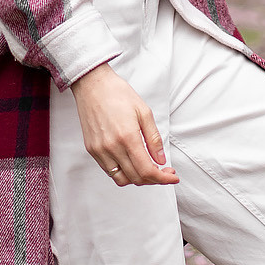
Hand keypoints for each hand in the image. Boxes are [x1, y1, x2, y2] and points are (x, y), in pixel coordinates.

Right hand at [69, 64, 177, 186]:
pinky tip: (131, 162)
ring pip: (122, 179)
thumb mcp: (144, 112)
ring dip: (138, 179)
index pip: (147, 170)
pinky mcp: (92, 150)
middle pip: (136, 178)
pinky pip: (109, 171)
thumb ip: (154, 139)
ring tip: (147, 168)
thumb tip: (160, 160)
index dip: (163, 178)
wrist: (93, 85)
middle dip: (154, 179)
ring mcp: (100, 150)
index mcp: (127, 137)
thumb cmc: (118, 94)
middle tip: (163, 171)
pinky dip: (123, 172)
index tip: (172, 177)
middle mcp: (112, 147)